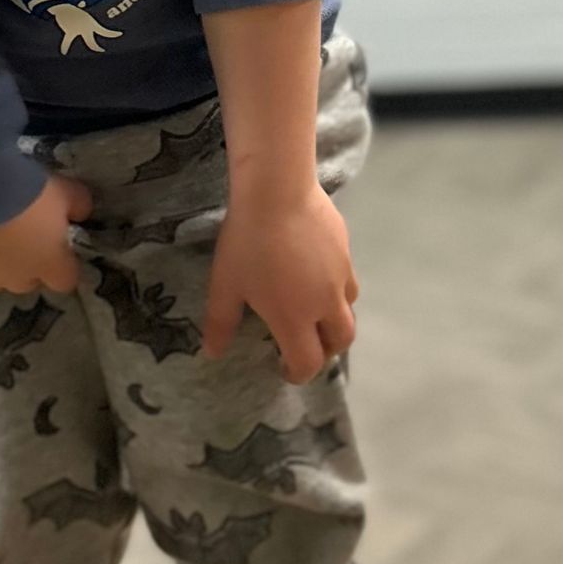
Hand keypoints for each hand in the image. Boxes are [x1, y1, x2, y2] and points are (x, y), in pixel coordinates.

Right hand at [0, 172, 90, 295]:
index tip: (61, 247)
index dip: (63, 264)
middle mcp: (13, 279)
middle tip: (24, 234)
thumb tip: (81, 213)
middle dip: (28, 264)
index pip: (65, 280)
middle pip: (27, 281)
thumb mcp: (64, 191)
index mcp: (48, 265)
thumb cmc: (25, 191)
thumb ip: (78, 206)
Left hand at [204, 183, 358, 378]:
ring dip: (334, 319)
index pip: (309, 362)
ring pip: (349, 308)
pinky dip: (336, 288)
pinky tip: (315, 271)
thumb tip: (213, 352)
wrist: (278, 190)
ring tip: (313, 309)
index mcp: (296, 319)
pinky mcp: (345, 249)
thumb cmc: (248, 242)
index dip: (298, 373)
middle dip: (326, 351)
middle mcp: (325, 302)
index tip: (283, 367)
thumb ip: (221, 322)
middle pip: (341, 341)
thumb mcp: (225, 285)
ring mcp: (341, 274)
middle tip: (304, 344)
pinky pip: (347, 279)